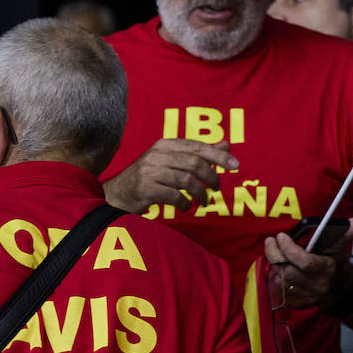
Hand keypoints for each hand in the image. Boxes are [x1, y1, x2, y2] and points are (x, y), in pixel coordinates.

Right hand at [103, 139, 237, 212]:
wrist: (117, 194)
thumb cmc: (150, 178)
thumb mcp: (173, 161)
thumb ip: (198, 153)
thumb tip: (226, 145)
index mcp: (165, 145)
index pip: (197, 147)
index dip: (218, 156)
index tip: (235, 166)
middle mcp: (157, 154)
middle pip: (194, 163)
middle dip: (211, 178)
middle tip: (216, 189)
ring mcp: (149, 171)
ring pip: (186, 181)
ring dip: (200, 194)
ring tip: (203, 201)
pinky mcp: (145, 188)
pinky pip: (174, 196)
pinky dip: (185, 203)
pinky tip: (187, 207)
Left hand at [264, 217, 352, 311]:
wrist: (341, 292)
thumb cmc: (337, 267)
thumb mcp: (340, 249)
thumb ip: (346, 234)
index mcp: (327, 270)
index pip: (305, 262)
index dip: (289, 249)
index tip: (281, 236)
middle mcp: (317, 286)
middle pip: (288, 272)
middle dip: (275, 254)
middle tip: (270, 241)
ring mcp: (307, 297)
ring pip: (282, 280)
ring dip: (274, 264)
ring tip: (272, 250)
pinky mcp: (299, 303)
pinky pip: (280, 290)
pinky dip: (276, 277)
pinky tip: (278, 267)